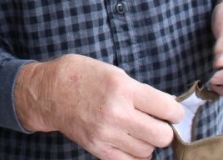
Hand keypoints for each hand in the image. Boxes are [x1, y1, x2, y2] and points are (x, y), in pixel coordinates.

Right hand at [15, 54, 182, 159]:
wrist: (47, 92)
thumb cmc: (80, 76)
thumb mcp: (112, 72)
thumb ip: (139, 91)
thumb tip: (167, 107)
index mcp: (122, 88)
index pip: (167, 108)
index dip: (175, 111)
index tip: (172, 111)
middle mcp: (116, 113)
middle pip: (162, 135)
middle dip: (165, 129)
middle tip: (157, 122)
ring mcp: (106, 134)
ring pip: (148, 150)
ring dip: (148, 142)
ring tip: (137, 130)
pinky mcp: (98, 149)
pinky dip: (135, 154)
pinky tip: (129, 141)